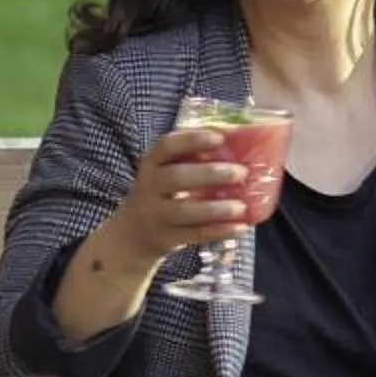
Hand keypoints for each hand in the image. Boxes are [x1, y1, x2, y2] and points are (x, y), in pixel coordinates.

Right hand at [104, 125, 256, 264]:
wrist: (133, 233)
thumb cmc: (163, 192)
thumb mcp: (166, 170)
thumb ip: (194, 157)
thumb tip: (242, 141)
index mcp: (152, 163)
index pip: (166, 146)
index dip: (192, 140)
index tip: (220, 138)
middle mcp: (149, 186)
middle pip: (176, 177)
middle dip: (210, 173)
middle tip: (241, 172)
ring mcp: (155, 214)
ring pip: (183, 210)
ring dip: (215, 209)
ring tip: (241, 207)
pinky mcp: (165, 238)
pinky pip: (193, 234)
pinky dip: (218, 231)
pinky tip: (239, 227)